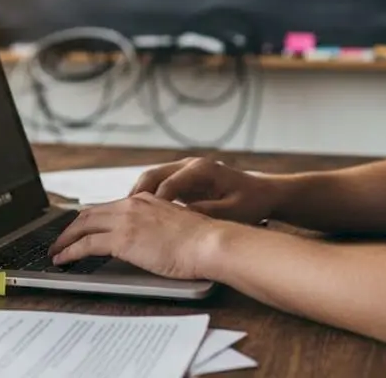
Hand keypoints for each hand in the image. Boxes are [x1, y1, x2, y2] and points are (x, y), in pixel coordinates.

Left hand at [48, 193, 226, 279]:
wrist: (210, 243)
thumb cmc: (201, 241)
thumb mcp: (174, 226)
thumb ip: (157, 227)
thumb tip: (148, 240)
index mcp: (145, 200)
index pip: (108, 207)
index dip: (90, 219)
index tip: (80, 228)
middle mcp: (132, 205)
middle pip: (90, 213)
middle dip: (72, 227)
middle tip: (61, 240)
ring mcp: (126, 220)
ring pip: (83, 226)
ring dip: (65, 239)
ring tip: (56, 251)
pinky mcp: (122, 239)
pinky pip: (86, 244)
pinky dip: (70, 251)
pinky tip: (63, 259)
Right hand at [131, 157, 277, 224]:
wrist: (264, 193)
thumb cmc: (252, 202)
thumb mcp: (233, 211)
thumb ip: (207, 213)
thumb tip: (182, 218)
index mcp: (201, 169)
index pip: (167, 184)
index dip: (151, 203)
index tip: (137, 220)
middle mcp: (190, 165)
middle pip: (152, 176)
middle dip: (135, 196)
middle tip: (120, 216)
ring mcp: (185, 170)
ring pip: (151, 178)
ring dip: (136, 196)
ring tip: (121, 216)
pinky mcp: (184, 179)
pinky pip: (158, 185)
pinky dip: (145, 198)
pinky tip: (137, 215)